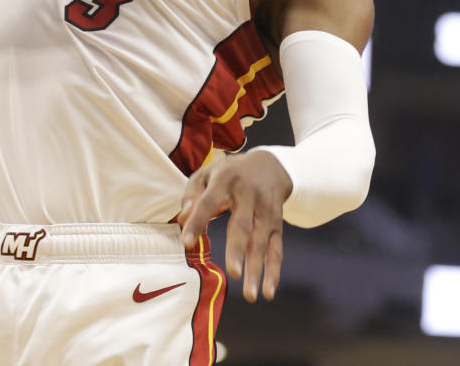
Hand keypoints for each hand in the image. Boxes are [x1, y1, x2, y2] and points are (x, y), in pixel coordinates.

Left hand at [178, 152, 292, 301]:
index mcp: (226, 179)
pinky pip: (276, 248)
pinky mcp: (277, 223)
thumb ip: (192, 194)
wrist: (271, 164)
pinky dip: (274, 270)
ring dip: (257, 268)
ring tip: (250, 295)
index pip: (209, 201)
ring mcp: (265, 210)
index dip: (198, 220)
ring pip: (261, 241)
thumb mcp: (208, 173)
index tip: (186, 243)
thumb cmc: (230, 173)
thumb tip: (182, 220)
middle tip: (232, 272)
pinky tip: (268, 291)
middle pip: (243, 224)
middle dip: (238, 249)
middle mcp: (249, 194)